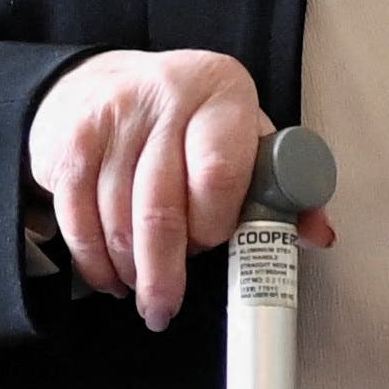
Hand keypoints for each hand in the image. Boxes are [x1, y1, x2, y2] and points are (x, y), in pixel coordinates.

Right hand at [27, 49, 331, 330]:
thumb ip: (285, 185)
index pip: (219, 173)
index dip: (215, 225)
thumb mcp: (245, 135)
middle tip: (166, 307)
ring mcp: (111, 118)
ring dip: (129, 269)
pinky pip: (76, 214)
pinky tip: (108, 275)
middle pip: (160, 205)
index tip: (214, 248)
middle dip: (163, 270)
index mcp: (223, 94)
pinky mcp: (70, 141)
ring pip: (115, 216)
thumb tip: (318, 235)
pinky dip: (91, 257)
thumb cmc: (192, 120)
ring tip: (144, 293)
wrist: (108, 82)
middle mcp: (165, 98)